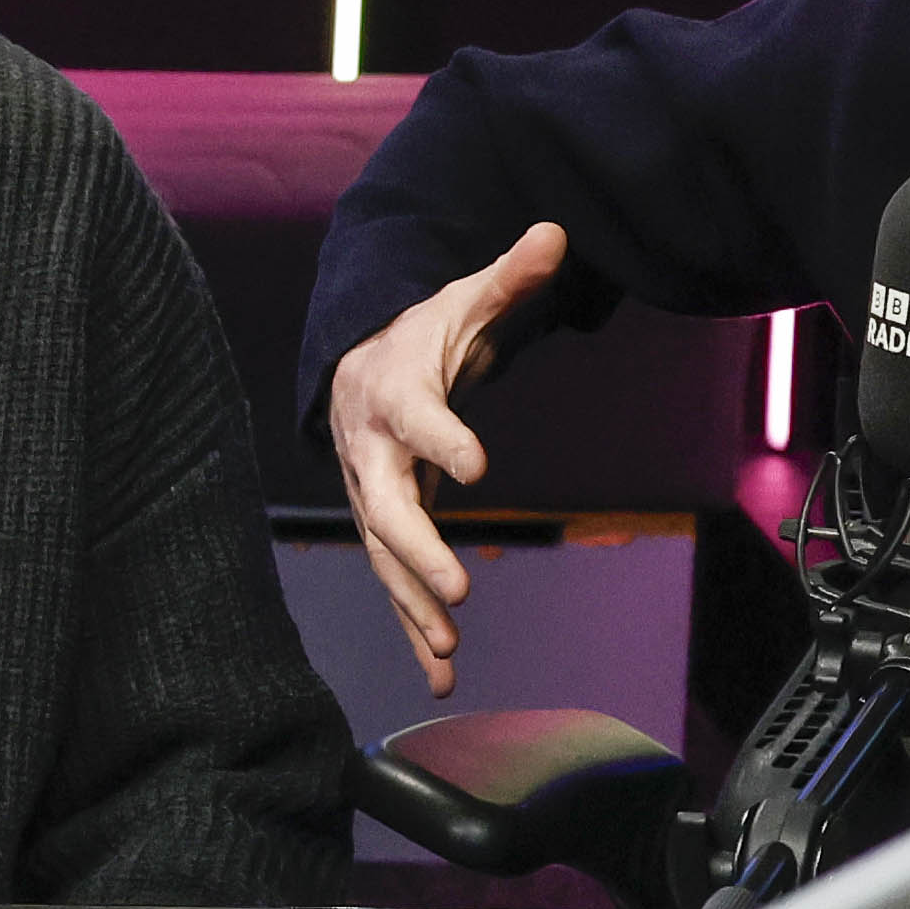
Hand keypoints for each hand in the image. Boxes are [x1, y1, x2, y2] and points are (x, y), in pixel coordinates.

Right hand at [326, 220, 568, 699]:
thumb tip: (554, 233)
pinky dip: (413, 631)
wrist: (355, 365)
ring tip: (448, 652)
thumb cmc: (417, 334)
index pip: (417, 418)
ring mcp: (372, 500)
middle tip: (457, 594)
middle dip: (420, 556)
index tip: (477, 465)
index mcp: (393, 396)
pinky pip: (395, 585)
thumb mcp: (462, 301)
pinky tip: (439, 675)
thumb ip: (509, 276)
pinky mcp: (384, 530)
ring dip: (415, 609)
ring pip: (388, 561)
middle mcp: (372, 455)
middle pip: (389, 511)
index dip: (444, 438)